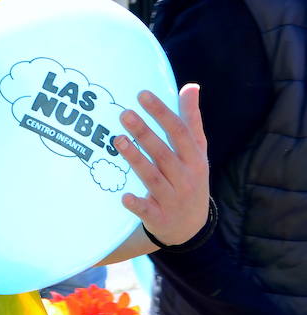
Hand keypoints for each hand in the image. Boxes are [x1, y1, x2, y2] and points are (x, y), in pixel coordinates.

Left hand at [114, 84, 209, 247]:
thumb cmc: (190, 177)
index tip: (142, 94)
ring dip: (136, 159)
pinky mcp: (159, 217)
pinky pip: (147, 210)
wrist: (190, 227)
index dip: (161, 113)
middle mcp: (185, 178)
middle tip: (124, 113)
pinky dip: (137, 203)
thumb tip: (191, 86)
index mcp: (194, 159)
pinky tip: (124, 196)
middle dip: (145, 133)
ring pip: (153, 178)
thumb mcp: (196, 150)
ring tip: (117, 140)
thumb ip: (191, 119)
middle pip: (164, 153)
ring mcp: (172, 199)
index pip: (179, 132)